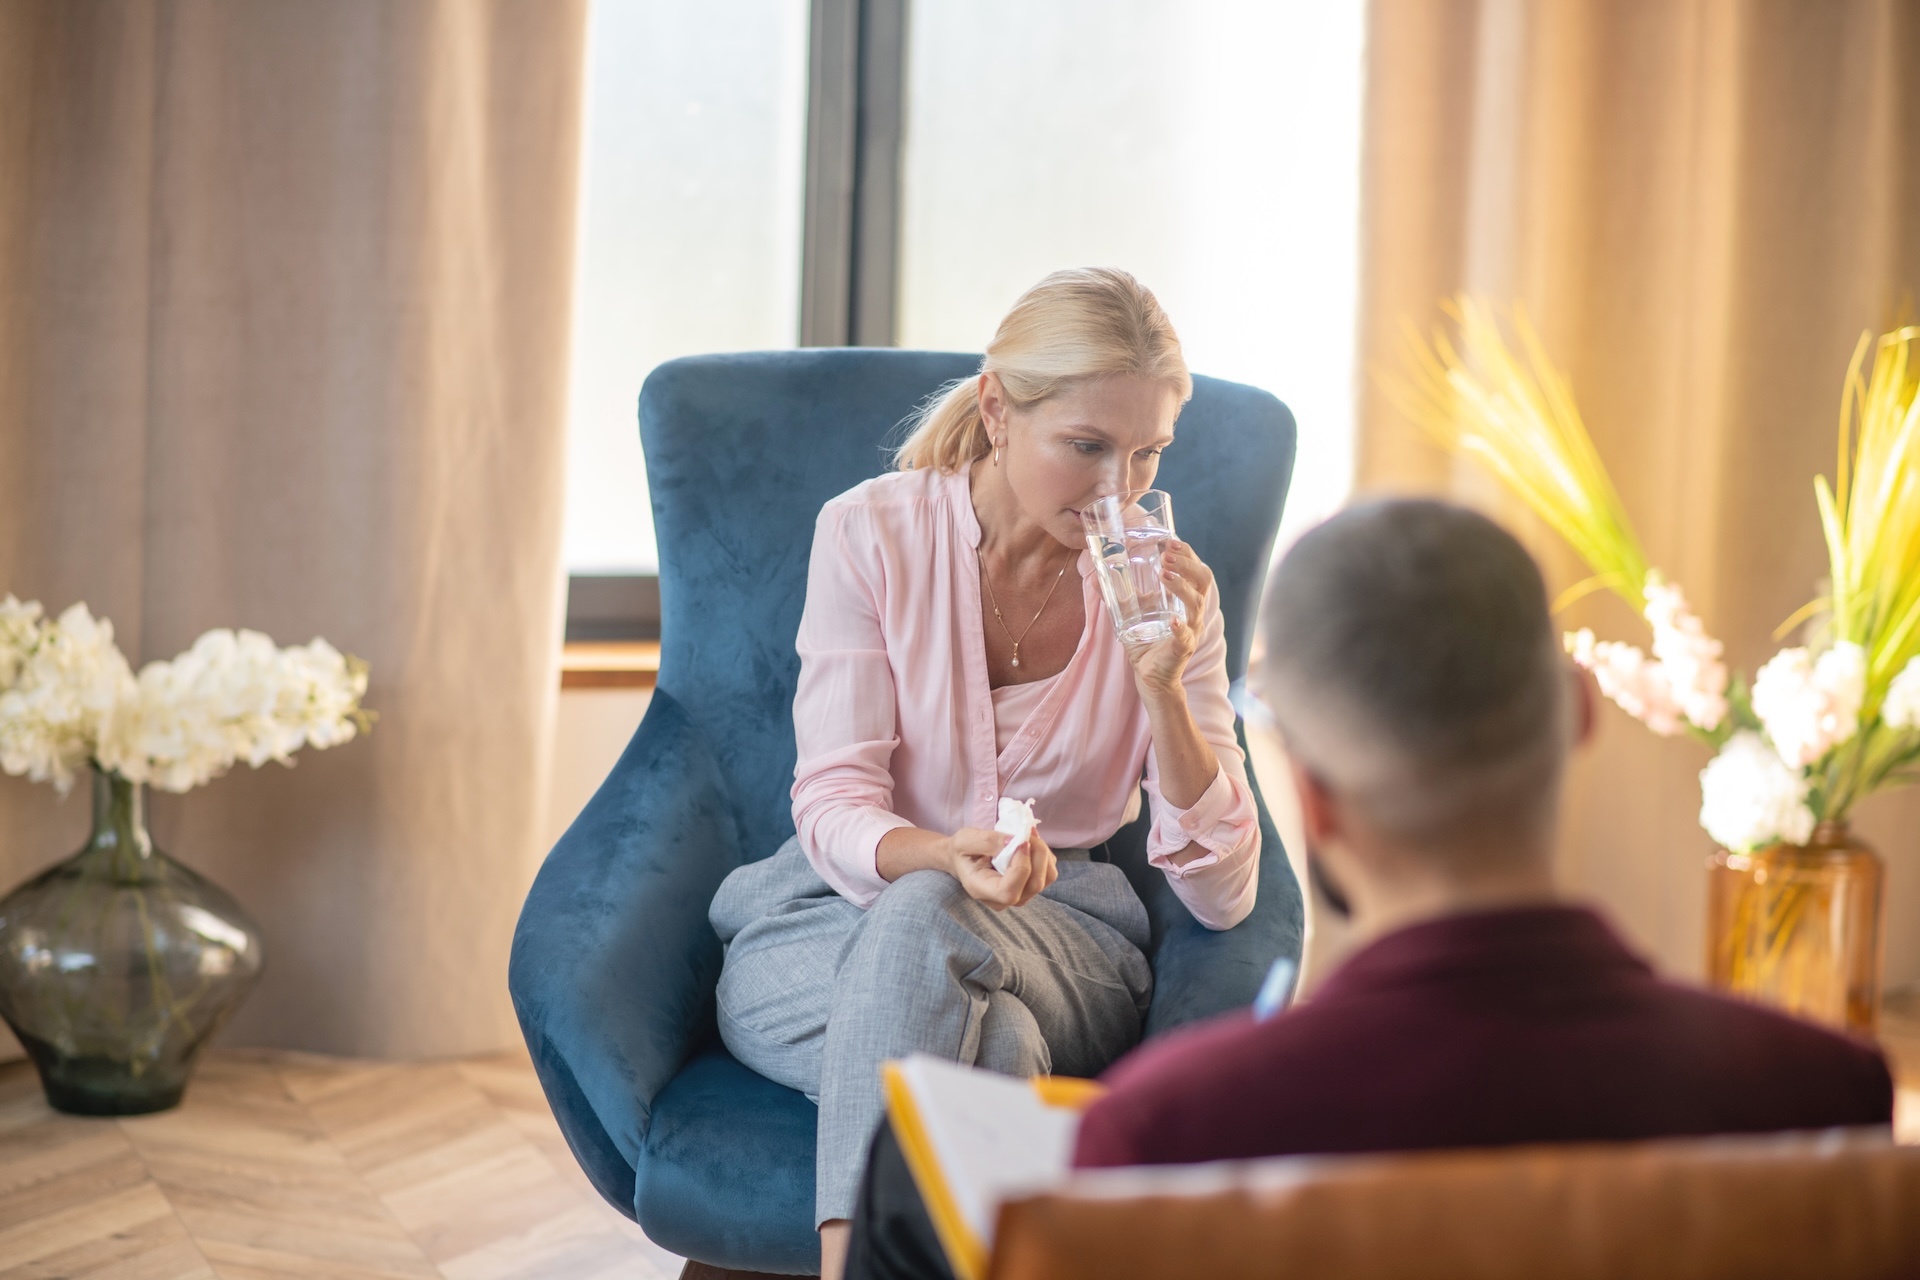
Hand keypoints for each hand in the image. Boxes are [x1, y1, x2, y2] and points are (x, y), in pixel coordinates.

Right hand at [946, 827, 1057, 908]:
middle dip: (1037, 854)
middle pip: (1034, 885)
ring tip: (1028, 834)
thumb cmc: (962, 851)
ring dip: (1043, 852)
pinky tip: (1030, 842)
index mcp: (982, 890)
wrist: (965, 858)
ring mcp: (1020, 895)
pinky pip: (1049, 871)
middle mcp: (1003, 900)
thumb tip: (1015, 841)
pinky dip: (1045, 853)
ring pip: (1047, 877)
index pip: (1009, 892)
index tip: (1020, 843)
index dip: (1021, 868)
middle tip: (1026, 832)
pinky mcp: (1031, 886)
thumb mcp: (965, 839)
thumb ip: (987, 841)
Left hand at [1125, 539, 1212, 697]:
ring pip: (1195, 604)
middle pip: (1203, 581)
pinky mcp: (1183, 650)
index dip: (1187, 554)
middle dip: (1187, 565)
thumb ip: (1117, 595)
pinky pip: (1185, 638)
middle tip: (1168, 555)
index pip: (1195, 570)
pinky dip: (1180, 629)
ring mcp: (1190, 630)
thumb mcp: (1130, 614)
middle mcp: (1192, 612)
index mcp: (1185, 599)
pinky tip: (1174, 622)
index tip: (1171, 540)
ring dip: (1181, 587)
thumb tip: (1095, 576)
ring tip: (1164, 574)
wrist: (1151, 675)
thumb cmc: (1146, 641)